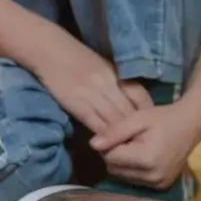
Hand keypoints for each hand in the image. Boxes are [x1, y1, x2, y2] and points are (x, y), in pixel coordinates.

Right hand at [33, 37, 153, 136]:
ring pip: (115, 121)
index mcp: (116, 74)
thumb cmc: (75, 57)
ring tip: (126, 150)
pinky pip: (96, 125)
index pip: (140, 97)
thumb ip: (116, 83)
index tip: (150, 127)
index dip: (147, 114)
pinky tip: (107, 146)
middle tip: (143, 145)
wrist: (50, 50)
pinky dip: (104, 137)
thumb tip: (128, 101)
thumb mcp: (102, 66)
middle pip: (130, 112)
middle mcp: (109, 84)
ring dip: (121, 138)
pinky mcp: (78, 104)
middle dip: (137, 130)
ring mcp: (94, 95)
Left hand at [89, 102, 200, 189]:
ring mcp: (158, 184)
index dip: (110, 144)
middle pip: (114, 169)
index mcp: (146, 159)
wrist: (191, 125)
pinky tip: (143, 156)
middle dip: (115, 154)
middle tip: (127, 139)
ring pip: (123, 176)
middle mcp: (153, 176)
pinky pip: (135, 180)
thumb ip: (114, 132)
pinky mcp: (162, 186)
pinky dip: (133, 169)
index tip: (119, 133)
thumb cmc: (163, 118)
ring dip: (123, 163)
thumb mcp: (137, 119)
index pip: (110, 157)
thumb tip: (93, 144)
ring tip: (135, 146)